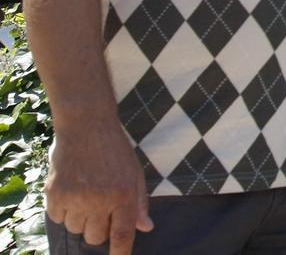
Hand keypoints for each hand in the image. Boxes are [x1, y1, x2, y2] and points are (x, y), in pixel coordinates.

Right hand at [45, 122, 153, 254]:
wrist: (87, 126)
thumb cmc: (115, 150)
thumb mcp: (135, 173)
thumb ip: (140, 202)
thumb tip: (145, 228)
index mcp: (124, 196)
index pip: (122, 236)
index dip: (120, 252)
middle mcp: (100, 200)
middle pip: (96, 237)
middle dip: (99, 228)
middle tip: (100, 207)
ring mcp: (75, 198)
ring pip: (76, 229)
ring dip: (80, 218)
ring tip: (86, 193)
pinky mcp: (55, 194)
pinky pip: (58, 219)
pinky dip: (63, 210)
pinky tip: (71, 190)